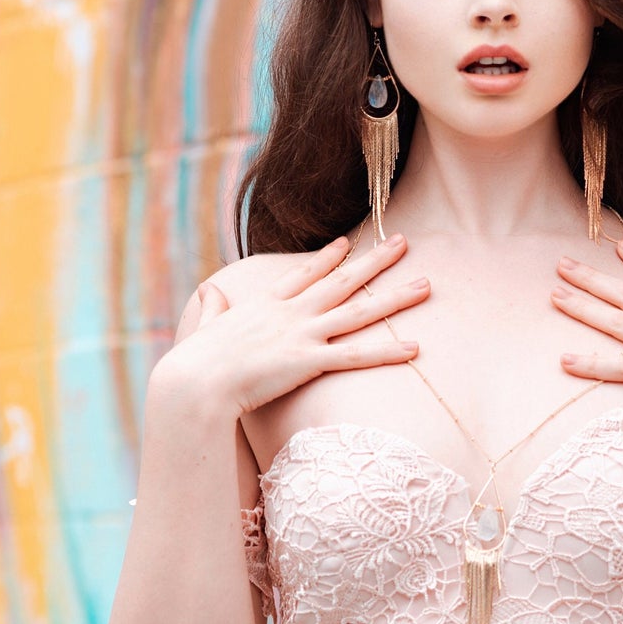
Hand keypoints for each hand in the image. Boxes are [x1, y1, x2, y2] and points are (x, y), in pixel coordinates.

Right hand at [151, 233, 430, 416]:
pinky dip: (387, 352)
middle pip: (343, 281)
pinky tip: (415, 348)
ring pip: (360, 311)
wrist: (197, 381)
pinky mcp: (309, 361)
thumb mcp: (205, 327)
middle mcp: (290, 313)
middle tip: (404, 242)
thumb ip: (213, 307)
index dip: (328, 258)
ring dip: (395, 298)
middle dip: (376, 260)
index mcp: (265, 304)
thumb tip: (209, 289)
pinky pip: (357, 356)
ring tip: (426, 286)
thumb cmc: (196, 362)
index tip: (346, 243)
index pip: (303, 275)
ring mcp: (303, 334)